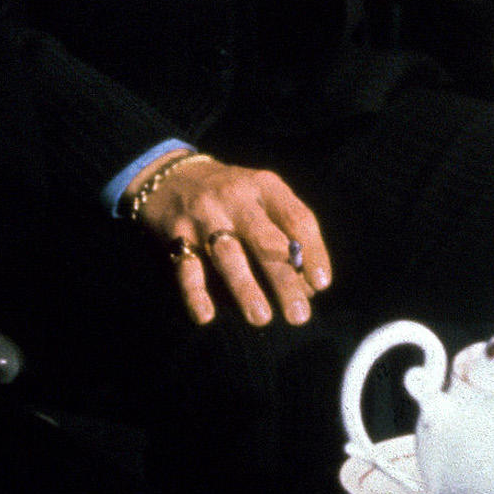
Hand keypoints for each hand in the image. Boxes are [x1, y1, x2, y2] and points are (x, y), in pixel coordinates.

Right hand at [135, 153, 332, 326]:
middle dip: (284, 280)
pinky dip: (195, 293)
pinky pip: (187, 267)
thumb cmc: (233, 196)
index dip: (313, 252)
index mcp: (266, 186)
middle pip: (266, 241)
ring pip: (229, 255)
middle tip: (299, 315)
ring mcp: (204, 215)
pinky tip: (206, 316)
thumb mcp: (262, 197)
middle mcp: (236, 197)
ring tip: (261, 318)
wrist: (172, 175)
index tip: (321, 284)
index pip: (297, 218)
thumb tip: (308, 287)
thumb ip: (286, 233)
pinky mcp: (176, 234)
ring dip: (247, 289)